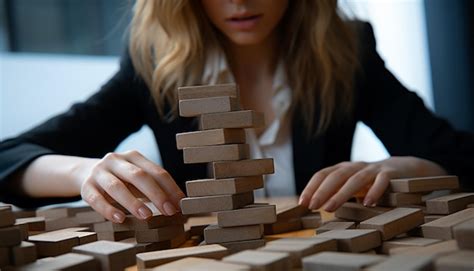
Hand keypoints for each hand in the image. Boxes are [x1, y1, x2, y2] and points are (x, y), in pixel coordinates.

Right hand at [78, 150, 184, 222]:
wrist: (85, 172)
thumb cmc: (121, 178)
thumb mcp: (137, 177)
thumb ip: (155, 186)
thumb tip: (178, 204)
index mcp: (133, 156)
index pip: (156, 171)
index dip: (170, 188)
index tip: (180, 204)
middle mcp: (115, 160)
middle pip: (138, 176)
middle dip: (156, 194)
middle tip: (169, 211)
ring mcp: (99, 172)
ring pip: (116, 187)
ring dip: (133, 202)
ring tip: (146, 216)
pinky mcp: (86, 186)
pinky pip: (96, 199)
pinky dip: (108, 210)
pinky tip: (120, 219)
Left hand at [298, 156, 446, 211]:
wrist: (407, 168)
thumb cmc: (374, 181)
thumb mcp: (354, 186)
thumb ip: (339, 192)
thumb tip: (318, 208)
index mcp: (345, 168)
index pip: (324, 174)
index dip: (312, 187)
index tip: (303, 202)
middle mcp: (356, 166)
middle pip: (336, 176)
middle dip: (322, 191)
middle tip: (313, 206)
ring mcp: (374, 168)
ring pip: (355, 179)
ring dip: (341, 194)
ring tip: (330, 208)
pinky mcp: (392, 173)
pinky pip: (382, 181)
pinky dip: (374, 191)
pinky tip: (368, 203)